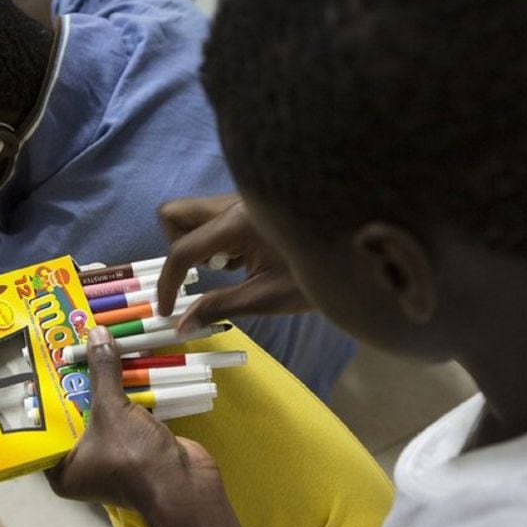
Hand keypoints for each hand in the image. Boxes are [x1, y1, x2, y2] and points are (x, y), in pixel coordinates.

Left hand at [45, 327, 222, 517]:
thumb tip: (96, 333)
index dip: (42, 397)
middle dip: (75, 383)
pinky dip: (126, 393)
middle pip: (74, 415)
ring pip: (102, 412)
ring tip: (92, 348)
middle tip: (65, 349)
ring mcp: (112, 455)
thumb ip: (103, 372)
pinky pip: (124, 413)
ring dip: (103, 384)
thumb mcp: (112, 410)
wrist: (184, 484)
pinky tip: (123, 364)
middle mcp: (83, 464)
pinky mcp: (136, 445)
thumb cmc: (134, 457)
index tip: (40, 367)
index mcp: (63, 469)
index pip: (43, 429)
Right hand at [155, 195, 310, 331]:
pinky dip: (218, 240)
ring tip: (233, 267)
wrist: (359, 255)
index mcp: (238, 222)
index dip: (168, 283)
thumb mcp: (266, 297)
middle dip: (176, 247)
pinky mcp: (253, 206)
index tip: (167, 309)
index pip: (183, 249)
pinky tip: (248, 258)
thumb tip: (182, 325)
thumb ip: (219, 307)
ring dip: (198, 244)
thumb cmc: (316, 276)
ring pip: (194, 213)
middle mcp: (235, 202)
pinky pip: (216, 218)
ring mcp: (244, 201)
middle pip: (176, 214)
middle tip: (203, 274)